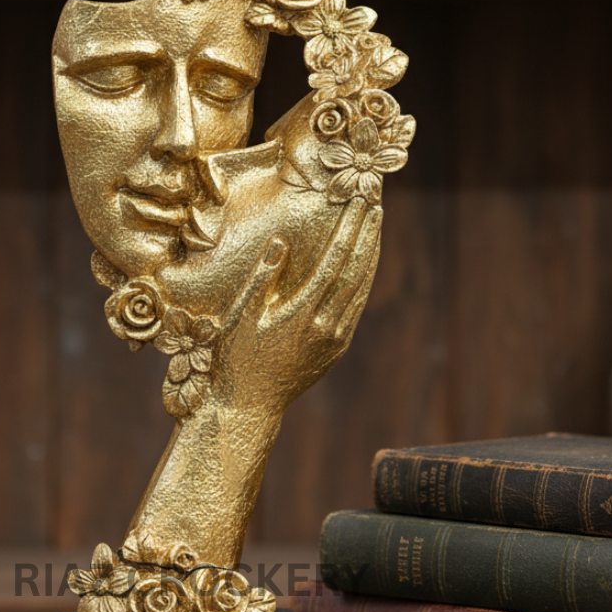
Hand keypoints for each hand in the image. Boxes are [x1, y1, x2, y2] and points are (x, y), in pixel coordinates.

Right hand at [215, 197, 381, 416]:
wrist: (249, 406)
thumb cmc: (236, 358)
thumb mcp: (240, 315)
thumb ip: (262, 277)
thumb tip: (281, 241)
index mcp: (302, 314)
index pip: (334, 261)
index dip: (348, 229)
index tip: (357, 204)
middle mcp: (326, 327)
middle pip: (355, 271)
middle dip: (366, 235)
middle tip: (374, 204)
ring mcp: (335, 340)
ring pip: (360, 289)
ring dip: (370, 255)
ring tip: (375, 227)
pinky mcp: (336, 349)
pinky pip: (355, 307)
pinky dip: (363, 280)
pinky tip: (364, 265)